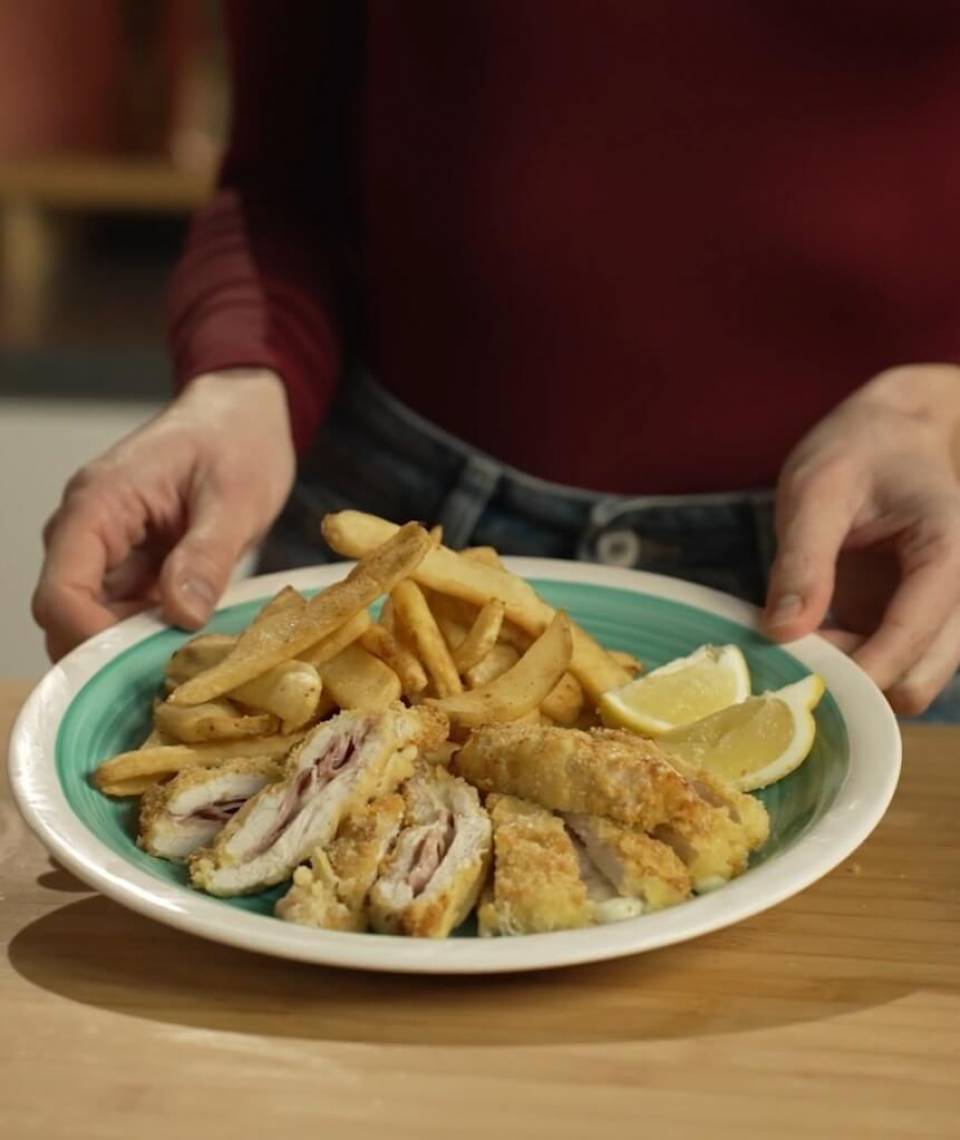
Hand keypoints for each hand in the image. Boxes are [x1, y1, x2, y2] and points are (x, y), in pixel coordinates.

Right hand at [32, 369, 295, 660]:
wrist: (244, 413)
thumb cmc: (237, 439)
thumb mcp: (237, 497)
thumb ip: (207, 555)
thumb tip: (182, 615)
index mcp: (99, 503)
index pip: (61, 592)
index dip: (90, 638)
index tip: (143, 664)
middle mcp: (88, 529)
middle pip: (68, 616)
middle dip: (112, 652)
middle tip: (177, 669)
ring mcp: (107, 549)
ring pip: (96, 621)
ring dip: (136, 646)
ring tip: (193, 656)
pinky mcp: (132, 564)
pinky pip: (127, 613)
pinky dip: (153, 633)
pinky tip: (194, 640)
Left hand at [764, 364, 959, 714]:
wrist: (886, 435)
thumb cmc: (857, 450)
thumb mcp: (817, 490)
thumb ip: (803, 560)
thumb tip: (781, 632)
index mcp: (948, 552)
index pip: (915, 634)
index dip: (861, 668)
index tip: (802, 674)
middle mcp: (956, 593)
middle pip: (919, 681)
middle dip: (858, 683)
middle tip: (794, 651)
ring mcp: (935, 615)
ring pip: (905, 685)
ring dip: (852, 680)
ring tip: (797, 638)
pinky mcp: (908, 624)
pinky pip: (884, 669)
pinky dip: (847, 669)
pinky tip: (806, 637)